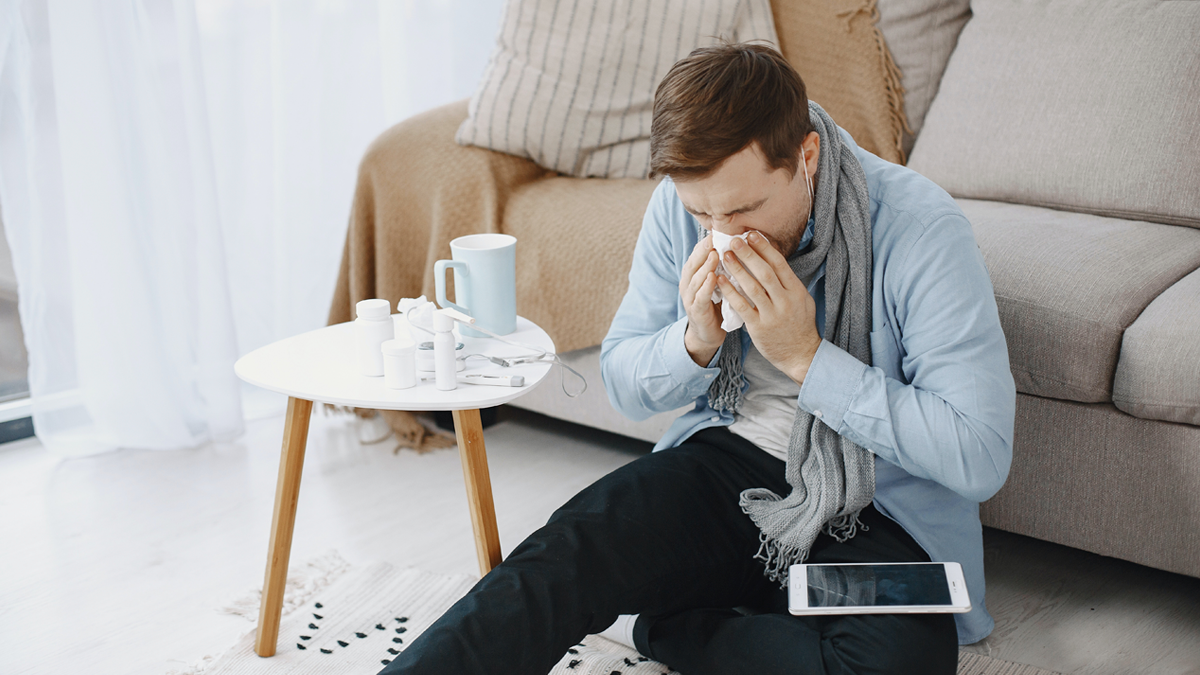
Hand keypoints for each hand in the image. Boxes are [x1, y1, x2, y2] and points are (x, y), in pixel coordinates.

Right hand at [679, 234, 724, 365]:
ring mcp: (690, 298)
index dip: (707, 242)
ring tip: (714, 254)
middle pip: (694, 263)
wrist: (709, 333)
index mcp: (694, 275)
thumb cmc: (718, 304)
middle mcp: (689, 284)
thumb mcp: (720, 282)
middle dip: (704, 250)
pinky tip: (713, 278)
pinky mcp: (696, 311)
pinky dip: (705, 287)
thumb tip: (738, 245)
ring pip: (695, 278)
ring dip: (705, 265)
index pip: (698, 254)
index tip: (719, 231)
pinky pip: (700, 297)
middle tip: (715, 238)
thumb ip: (724, 266)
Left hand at [717, 231, 821, 383]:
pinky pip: (742, 306)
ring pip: (752, 287)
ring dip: (737, 269)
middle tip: (734, 240)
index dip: (764, 248)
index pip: (779, 264)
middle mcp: (786, 301)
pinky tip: (721, 280)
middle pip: (765, 272)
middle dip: (748, 254)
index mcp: (797, 291)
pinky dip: (731, 292)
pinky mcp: (759, 327)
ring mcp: (772, 314)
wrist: (801, 355)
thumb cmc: (799, 325)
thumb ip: (789, 282)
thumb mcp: (802, 300)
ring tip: (725, 255)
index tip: (751, 235)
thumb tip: (774, 260)